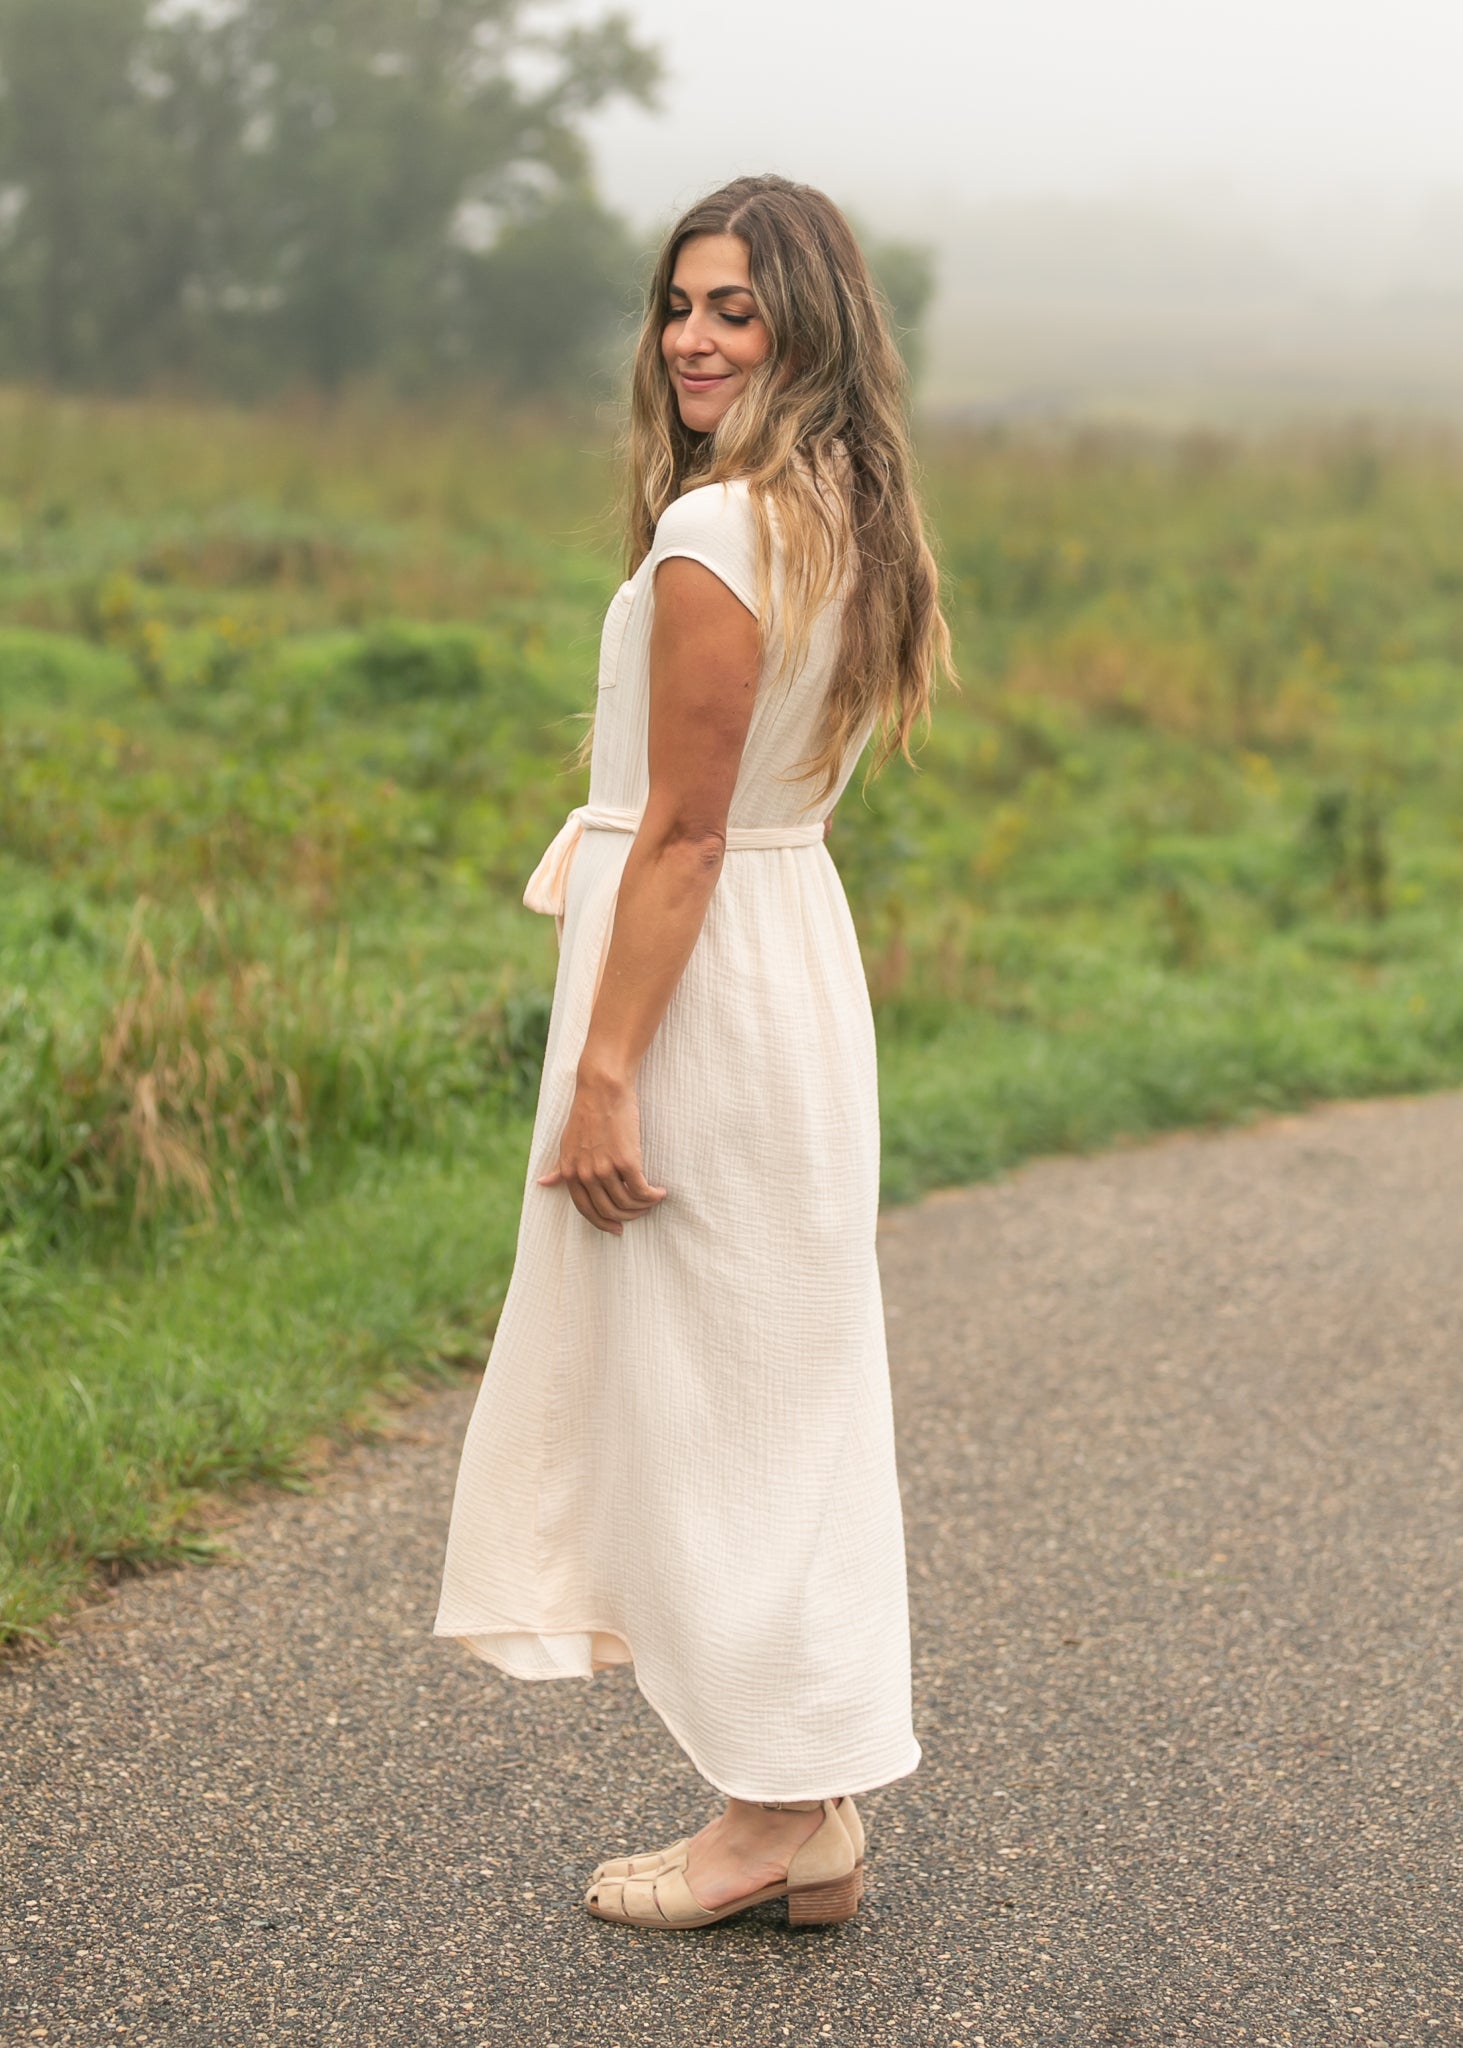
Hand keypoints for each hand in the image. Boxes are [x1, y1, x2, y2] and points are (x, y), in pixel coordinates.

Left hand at [539, 1069, 666, 1235]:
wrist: (602, 1089)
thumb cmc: (586, 1113)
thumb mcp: (566, 1143)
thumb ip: (559, 1167)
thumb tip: (543, 1182)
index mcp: (570, 1172)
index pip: (586, 1210)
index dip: (602, 1222)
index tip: (616, 1228)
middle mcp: (585, 1175)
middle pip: (609, 1210)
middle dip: (627, 1217)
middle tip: (640, 1212)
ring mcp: (605, 1169)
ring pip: (627, 1203)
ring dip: (643, 1207)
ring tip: (652, 1200)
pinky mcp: (626, 1161)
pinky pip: (641, 1191)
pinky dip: (652, 1196)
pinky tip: (660, 1193)